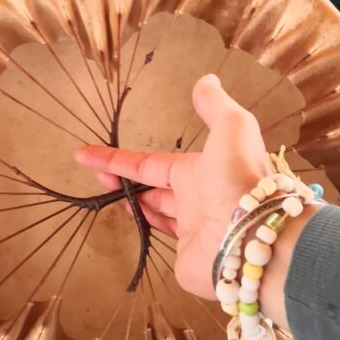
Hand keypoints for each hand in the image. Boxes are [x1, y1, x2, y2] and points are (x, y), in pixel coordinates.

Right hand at [76, 75, 270, 298]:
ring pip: (157, 212)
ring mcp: (190, 229)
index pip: (149, 163)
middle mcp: (195, 198)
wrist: (254, 235)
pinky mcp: (186, 259)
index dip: (117, 159)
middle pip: (152, 187)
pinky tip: (135, 219)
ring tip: (109, 195)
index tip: (85, 155)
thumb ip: (215, 105)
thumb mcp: (232, 128)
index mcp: (200, 170)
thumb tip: (206, 80)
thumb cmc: (239, 179)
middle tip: (96, 179)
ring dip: (135, 202)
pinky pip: (164, 239)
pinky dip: (149, 227)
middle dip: (123, 181)